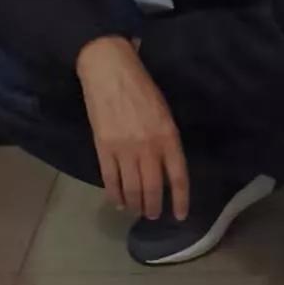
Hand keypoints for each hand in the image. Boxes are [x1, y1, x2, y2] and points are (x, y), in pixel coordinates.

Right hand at [76, 36, 188, 219]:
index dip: (180, 200)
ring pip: (132, 188)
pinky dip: (115, 195)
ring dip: (135, 204)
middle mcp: (148, 147)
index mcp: (168, 137)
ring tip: (136, 211)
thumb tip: (166, 168)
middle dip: (153, 207)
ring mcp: (124, 149)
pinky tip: (118, 202)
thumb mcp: (164, 113)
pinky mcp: (103, 147)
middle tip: (152, 215)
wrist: (108, 69)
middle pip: (153, 188)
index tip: (180, 215)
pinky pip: (110, 179)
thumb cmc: (141, 87)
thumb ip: (167, 141)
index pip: (178, 177)